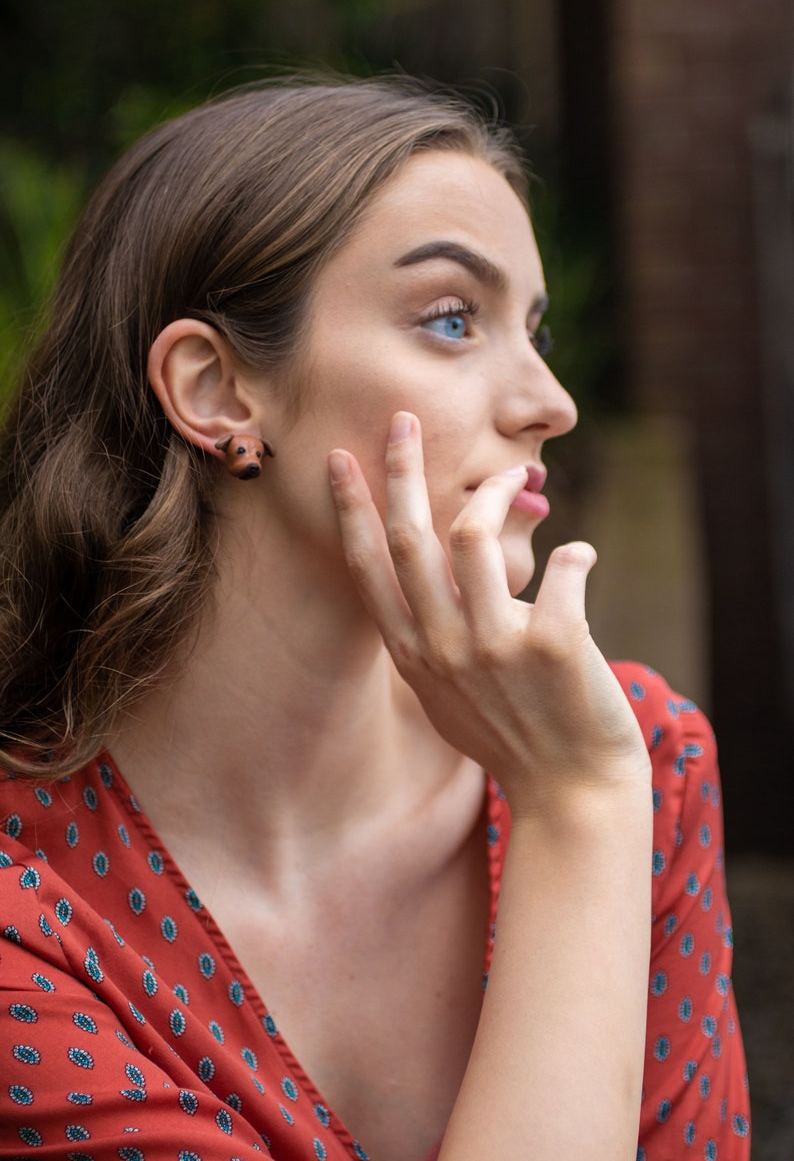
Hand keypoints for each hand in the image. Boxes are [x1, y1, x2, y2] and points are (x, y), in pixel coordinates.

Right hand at [328, 412, 648, 817]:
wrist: (570, 789)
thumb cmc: (508, 737)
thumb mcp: (445, 694)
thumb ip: (427, 639)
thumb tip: (424, 586)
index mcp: (413, 655)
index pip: (369, 568)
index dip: (352, 508)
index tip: (340, 459)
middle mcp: (443, 647)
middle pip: (411, 537)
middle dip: (402, 469)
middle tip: (406, 420)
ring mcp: (496, 646)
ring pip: (475, 535)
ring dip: (497, 491)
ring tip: (517, 477)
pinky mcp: (555, 644)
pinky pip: (563, 566)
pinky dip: (575, 554)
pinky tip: (579, 558)